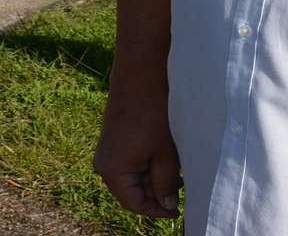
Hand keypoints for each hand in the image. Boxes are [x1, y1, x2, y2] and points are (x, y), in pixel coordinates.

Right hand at [93, 91, 180, 218]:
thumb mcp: (164, 154)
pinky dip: (148, 165)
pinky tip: (167, 160)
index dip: (156, 210)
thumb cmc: (153, 113)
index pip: (134, 204)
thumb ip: (165, 184)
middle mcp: (104, 164)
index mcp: (113, 171)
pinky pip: (130, 163)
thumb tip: (167, 205)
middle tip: (183, 191)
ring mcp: (108, 152)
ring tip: (178, 174)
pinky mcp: (113, 142)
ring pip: (133, 177)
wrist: (140, 76)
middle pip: (132, 191)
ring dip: (154, 179)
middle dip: (156, 193)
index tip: (177, 211)